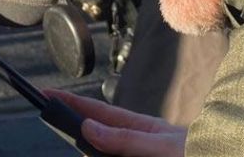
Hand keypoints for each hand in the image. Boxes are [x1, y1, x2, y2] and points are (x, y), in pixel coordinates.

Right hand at [44, 89, 185, 156]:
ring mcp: (140, 152)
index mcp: (139, 128)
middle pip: (99, 134)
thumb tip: (88, 127)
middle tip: (54, 117)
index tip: (45, 93)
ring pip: (107, 150)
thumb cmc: (198, 152)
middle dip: (76, 126)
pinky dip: (105, 152)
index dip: (70, 103)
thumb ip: (125, 139)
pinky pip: (117, 155)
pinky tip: (97, 149)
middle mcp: (137, 140)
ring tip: (78, 133)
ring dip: (93, 147)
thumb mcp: (160, 146)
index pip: (97, 112)